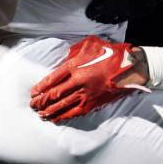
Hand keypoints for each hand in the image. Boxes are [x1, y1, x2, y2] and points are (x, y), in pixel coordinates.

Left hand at [30, 35, 147, 121]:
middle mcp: (78, 82)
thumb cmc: (110, 53)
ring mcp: (85, 95)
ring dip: (49, 111)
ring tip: (40, 114)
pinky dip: (63, 117)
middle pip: (55, 94)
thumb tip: (64, 58)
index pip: (52, 79)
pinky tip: (56, 119)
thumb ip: (74, 51)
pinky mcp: (93, 103)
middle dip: (41, 101)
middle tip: (32, 105)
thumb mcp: (89, 44)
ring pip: (63, 106)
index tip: (33, 92)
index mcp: (75, 66)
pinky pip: (75, 113)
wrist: (130, 68)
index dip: (41, 87)